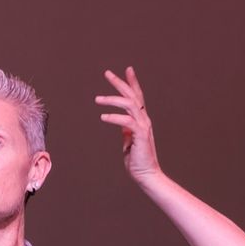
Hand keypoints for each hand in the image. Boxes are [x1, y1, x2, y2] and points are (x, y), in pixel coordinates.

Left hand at [96, 66, 161, 182]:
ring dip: (112, 99)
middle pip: (132, 95)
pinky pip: (126, 121)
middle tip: (107, 73)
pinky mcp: (140, 135)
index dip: (133, 82)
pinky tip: (103, 118)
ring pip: (129, 104)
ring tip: (97, 99)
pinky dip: (114, 117)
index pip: (137, 96)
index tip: (127, 69)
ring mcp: (143, 126)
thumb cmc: (138, 161)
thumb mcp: (129, 142)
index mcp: (141, 120)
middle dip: (120, 82)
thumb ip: (126, 131)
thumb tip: (121, 124)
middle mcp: (144, 120)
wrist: (147, 175)